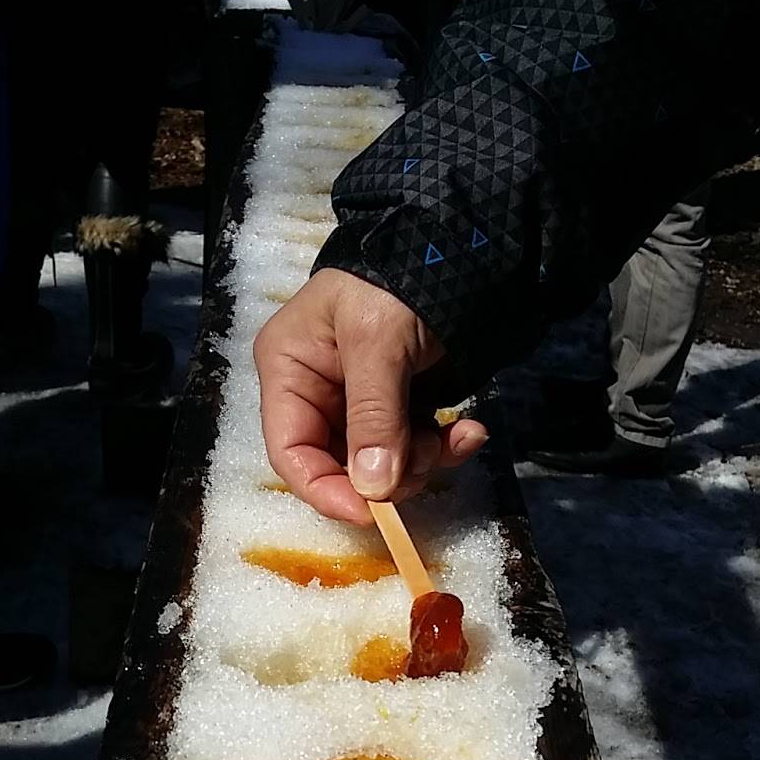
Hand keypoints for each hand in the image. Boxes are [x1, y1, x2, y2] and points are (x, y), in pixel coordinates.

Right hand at [254, 269, 487, 525]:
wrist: (456, 246)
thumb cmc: (397, 281)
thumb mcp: (379, 343)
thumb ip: (373, 416)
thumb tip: (373, 488)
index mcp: (289, 370)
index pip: (290, 451)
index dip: (324, 490)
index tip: (370, 513)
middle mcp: (317, 391)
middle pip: (337, 464)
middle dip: (386, 474)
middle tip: (425, 462)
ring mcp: (358, 401)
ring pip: (381, 462)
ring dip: (421, 460)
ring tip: (453, 435)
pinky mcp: (397, 404)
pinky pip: (412, 445)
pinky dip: (441, 445)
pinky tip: (469, 429)